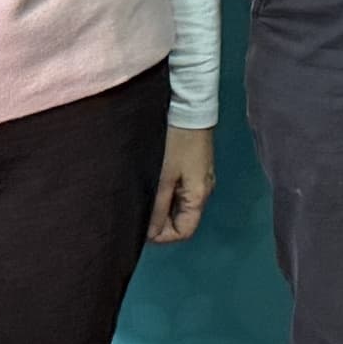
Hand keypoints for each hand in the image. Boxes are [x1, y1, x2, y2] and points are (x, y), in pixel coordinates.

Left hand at [147, 126, 216, 242]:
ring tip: (142, 196)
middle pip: (182, 219)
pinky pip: (181, 191)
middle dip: (160, 220)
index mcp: (199, 196)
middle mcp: (204, 191)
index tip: (142, 226)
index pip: (184, 231)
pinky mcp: (195, 167)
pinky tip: (153, 184)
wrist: (189, 108)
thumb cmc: (176, 142)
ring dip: (161, 206)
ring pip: (179, 205)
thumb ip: (156, 206)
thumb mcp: (162, 176)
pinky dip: (166, 193)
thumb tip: (150, 233)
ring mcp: (201, 178)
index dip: (163, 235)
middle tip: (138, 210)